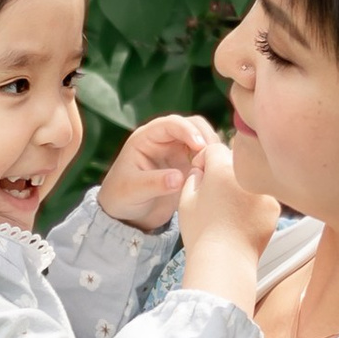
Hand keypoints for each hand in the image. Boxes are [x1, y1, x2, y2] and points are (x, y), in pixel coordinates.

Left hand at [98, 112, 217, 232]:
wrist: (128, 214)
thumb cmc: (121, 197)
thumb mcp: (133, 191)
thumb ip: (154, 183)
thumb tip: (179, 178)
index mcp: (147, 137)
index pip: (172, 123)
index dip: (188, 131)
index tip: (200, 147)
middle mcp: (165, 139)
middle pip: (194, 125)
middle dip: (206, 137)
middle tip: (214, 157)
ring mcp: (179, 151)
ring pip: (204, 139)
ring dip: (213, 149)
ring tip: (216, 167)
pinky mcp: (189, 164)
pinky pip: (207, 156)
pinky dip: (215, 161)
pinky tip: (217, 174)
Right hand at [176, 129, 281, 309]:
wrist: (224, 261)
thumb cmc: (201, 232)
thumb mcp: (186, 201)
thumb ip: (194, 177)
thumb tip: (203, 170)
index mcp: (223, 168)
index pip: (213, 148)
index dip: (204, 160)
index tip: (200, 174)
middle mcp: (247, 175)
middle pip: (235, 161)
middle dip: (224, 171)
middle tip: (214, 192)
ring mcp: (264, 192)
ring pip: (250, 180)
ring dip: (240, 187)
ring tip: (228, 210)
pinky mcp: (274, 209)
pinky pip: (261, 198)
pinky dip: (253, 204)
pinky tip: (241, 221)